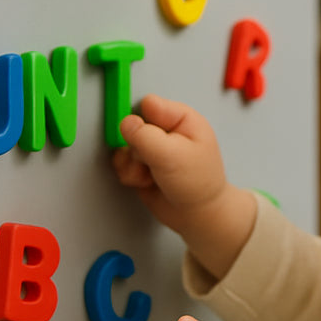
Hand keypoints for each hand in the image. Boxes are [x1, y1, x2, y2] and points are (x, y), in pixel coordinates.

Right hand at [112, 95, 227, 232]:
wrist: (198, 217)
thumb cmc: (196, 183)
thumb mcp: (171, 155)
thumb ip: (144, 136)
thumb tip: (124, 122)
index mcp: (182, 119)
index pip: (148, 104)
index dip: (141, 120)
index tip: (139, 137)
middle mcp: (167, 130)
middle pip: (132, 125)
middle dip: (135, 146)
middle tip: (151, 161)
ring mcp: (154, 148)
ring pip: (124, 145)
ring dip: (131, 163)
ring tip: (149, 175)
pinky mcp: (143, 165)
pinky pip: (123, 162)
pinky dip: (129, 174)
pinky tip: (143, 182)